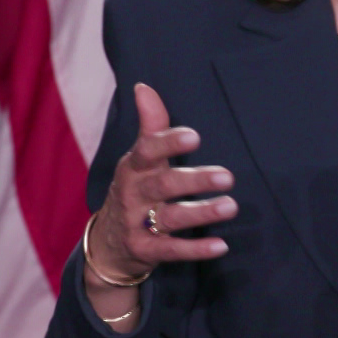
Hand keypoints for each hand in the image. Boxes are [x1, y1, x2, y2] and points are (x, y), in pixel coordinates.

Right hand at [89, 82, 235, 284]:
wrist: (107, 244)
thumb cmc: (135, 190)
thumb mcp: (138, 159)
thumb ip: (150, 126)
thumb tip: (144, 87)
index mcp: (133, 168)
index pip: (147, 151)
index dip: (168, 143)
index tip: (194, 137)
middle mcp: (133, 195)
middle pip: (163, 186)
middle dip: (195, 180)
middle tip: (228, 177)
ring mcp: (136, 224)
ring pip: (170, 218)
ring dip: (201, 213)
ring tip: (230, 207)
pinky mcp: (144, 251)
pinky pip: (171, 251)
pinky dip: (196, 250)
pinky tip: (221, 246)